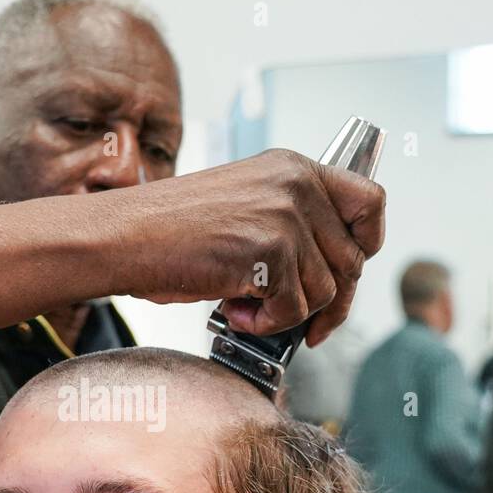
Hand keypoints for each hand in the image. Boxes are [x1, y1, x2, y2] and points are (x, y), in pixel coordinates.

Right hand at [121, 148, 385, 346]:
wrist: (123, 237)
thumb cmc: (169, 232)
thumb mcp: (243, 208)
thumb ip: (290, 225)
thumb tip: (331, 277)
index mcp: (293, 168)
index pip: (370, 202)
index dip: (367, 244)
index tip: (348, 273)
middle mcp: (296, 185)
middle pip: (351, 261)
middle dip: (327, 302)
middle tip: (293, 320)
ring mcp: (286, 216)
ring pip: (323, 291)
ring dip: (285, 313)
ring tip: (242, 304)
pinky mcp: (270, 251)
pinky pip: (293, 311)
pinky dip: (265, 323)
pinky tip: (232, 309)